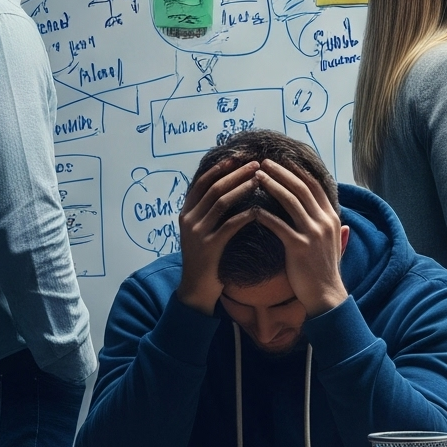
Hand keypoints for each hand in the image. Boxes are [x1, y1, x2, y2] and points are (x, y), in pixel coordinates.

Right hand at [174, 159, 260, 311]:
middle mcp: (189, 219)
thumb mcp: (203, 230)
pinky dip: (245, 214)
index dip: (221, 168)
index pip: (203, 182)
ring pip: (220, 202)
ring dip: (242, 187)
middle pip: (214, 188)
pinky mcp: (209, 247)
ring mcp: (197, 233)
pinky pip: (229, 225)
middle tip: (256, 163)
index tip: (239, 157)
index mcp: (186, 212)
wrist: (196, 288)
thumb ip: (210, 210)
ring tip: (260, 178)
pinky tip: (259, 208)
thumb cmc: (207, 257)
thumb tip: (229, 186)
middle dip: (236, 173)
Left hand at [247, 158, 349, 316]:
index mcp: (332, 218)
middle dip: (282, 172)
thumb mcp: (335, 244)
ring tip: (256, 176)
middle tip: (264, 163)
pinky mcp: (299, 247)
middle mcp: (325, 221)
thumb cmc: (325, 270)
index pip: (315, 186)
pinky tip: (252, 208)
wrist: (325, 295)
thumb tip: (340, 222)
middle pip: (301, 188)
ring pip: (290, 201)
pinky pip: (278, 225)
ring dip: (272, 185)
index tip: (281, 162)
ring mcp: (313, 233)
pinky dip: (264, 214)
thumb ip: (334, 229)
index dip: (297, 172)